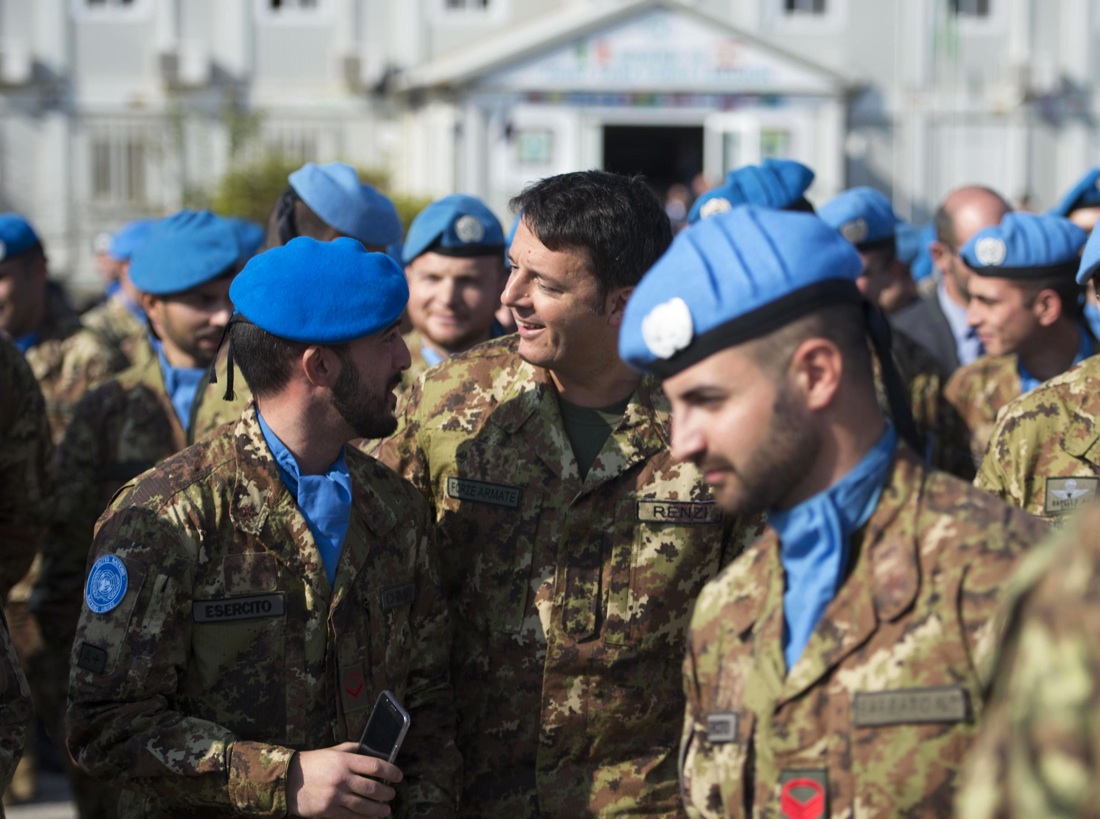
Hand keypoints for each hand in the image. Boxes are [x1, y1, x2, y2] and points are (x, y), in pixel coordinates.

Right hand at [287, 742, 403, 817]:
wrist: (288, 780)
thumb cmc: (313, 763)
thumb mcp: (332, 751)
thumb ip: (352, 749)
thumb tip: (372, 751)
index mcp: (344, 761)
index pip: (375, 766)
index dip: (390, 771)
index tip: (399, 776)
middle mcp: (342, 778)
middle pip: (372, 788)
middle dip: (386, 793)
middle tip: (392, 794)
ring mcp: (335, 796)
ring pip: (364, 805)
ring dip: (378, 809)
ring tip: (386, 810)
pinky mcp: (329, 811)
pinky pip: (351, 817)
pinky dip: (363, 818)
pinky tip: (370, 818)